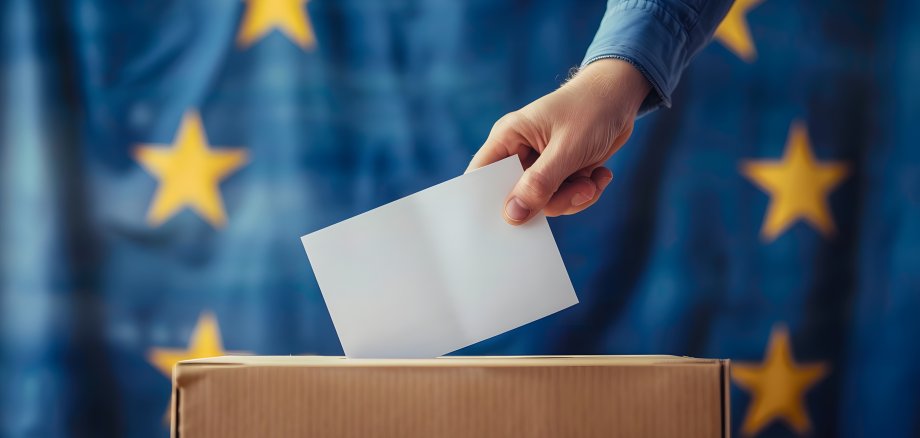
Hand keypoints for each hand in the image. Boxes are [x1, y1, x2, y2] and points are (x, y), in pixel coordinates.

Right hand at [466, 59, 650, 224]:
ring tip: (592, 181)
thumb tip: (512, 216)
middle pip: (517, 197)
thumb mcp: (567, 148)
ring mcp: (541, 164)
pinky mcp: (561, 172)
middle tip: (578, 190)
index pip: (481, 174)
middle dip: (550, 200)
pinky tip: (599, 176)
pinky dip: (584, 193)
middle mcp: (520, 153)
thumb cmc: (591, 109)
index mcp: (508, 138)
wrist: (621, 96)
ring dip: (573, 197)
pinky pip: (563, 198)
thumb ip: (539, 183)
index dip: (486, 200)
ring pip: (545, 202)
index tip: (507, 221)